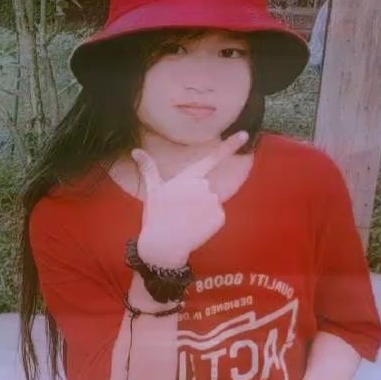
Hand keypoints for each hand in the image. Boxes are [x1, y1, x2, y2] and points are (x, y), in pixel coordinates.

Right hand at [133, 131, 248, 268]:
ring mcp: (213, 202)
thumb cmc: (157, 216)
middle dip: (196, 198)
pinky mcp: (220, 218)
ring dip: (202, 210)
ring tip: (186, 220)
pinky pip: (217, 216)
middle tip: (180, 211)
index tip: (245, 134)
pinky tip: (195, 228)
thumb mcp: (153, 190)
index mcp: (189, 178)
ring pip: (212, 202)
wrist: (164, 245)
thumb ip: (148, 168)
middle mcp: (204, 187)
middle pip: (206, 188)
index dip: (230, 145)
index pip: (212, 158)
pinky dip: (208, 222)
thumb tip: (135, 151)